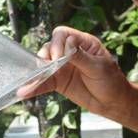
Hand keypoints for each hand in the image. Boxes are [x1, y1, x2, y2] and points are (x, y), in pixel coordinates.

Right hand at [17, 27, 131, 118]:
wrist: (113, 103)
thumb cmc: (111, 81)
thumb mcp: (98, 68)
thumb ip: (81, 57)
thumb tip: (68, 43)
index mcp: (83, 43)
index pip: (64, 35)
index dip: (57, 43)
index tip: (57, 57)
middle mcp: (70, 52)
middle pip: (50, 47)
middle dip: (45, 56)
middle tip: (47, 68)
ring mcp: (63, 67)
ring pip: (43, 64)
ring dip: (35, 72)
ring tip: (26, 83)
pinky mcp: (58, 82)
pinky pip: (44, 82)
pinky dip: (34, 86)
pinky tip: (25, 92)